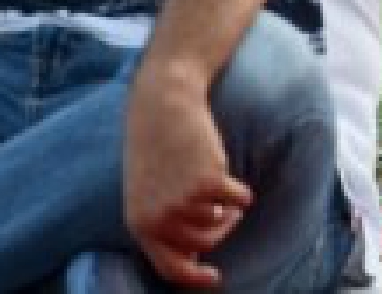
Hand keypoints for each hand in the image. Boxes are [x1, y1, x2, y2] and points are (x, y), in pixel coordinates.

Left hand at [124, 64, 251, 288]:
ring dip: (229, 210)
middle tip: (225, 214)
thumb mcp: (147, 191)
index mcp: (140, 224)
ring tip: (223, 190)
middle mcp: (159, 218)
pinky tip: (235, 182)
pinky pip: (238, 199)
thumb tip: (193, 253)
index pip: (169, 267)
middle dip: (219, 230)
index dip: (195, 277)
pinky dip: (241, 193)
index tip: (215, 278)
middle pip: (203, 242)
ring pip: (220, 221)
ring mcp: (184, 201)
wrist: (163, 105)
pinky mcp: (209, 182)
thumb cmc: (155, 146)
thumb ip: (163, 222)